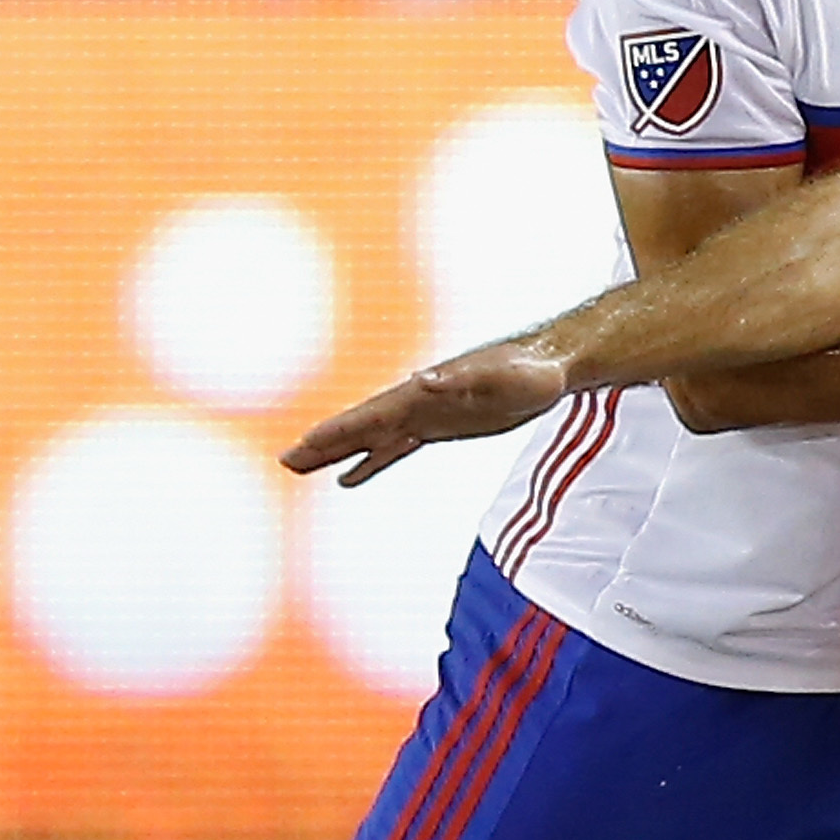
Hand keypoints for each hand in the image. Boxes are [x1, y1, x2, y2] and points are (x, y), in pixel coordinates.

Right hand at [282, 342, 569, 486]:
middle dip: (324, 443)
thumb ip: (461, 380)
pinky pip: (397, 448)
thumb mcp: (502, 377)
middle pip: (362, 426)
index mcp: (425, 393)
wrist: (553, 364)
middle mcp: (419, 402)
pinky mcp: (442, 426)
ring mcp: (428, 414)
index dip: (338, 431)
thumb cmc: (532, 371)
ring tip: (300, 466)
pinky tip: (351, 476)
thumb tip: (421, 380)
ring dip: (338, 453)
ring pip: (372, 438)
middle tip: (286, 461)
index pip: (372, 415)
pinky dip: (372, 462)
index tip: (304, 444)